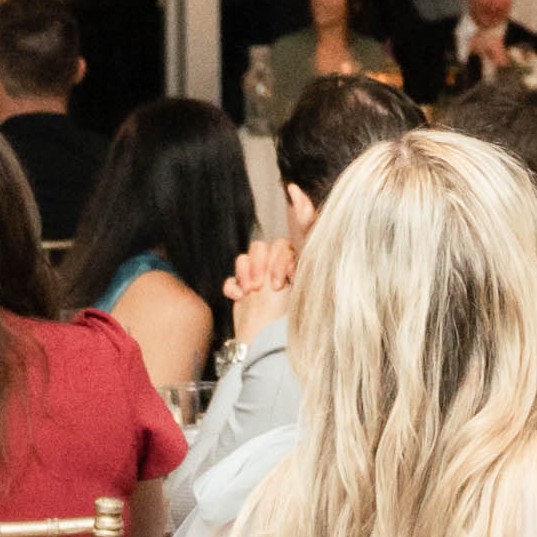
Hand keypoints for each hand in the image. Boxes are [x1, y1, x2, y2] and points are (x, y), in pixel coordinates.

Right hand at [223, 190, 304, 334]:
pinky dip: (234, 286)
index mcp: (301, 262)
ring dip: (248, 273)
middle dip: (265, 264)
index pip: (296, 235)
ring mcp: (263, 280)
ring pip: (247, 257)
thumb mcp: (303, 268)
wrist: (268, 344)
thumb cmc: (291, 310)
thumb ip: (304, 229)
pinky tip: (241, 298)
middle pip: (265, 245)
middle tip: (271, 286)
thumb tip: (298, 193)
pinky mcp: (245, 292)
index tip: (292, 201)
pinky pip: (232, 277)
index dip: (296, 221)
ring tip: (253, 292)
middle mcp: (282, 268)